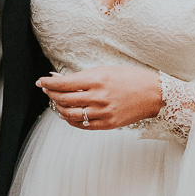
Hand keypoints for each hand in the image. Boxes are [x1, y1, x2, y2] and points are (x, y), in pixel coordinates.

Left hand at [38, 64, 162, 129]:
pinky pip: (82, 125)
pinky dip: (70, 120)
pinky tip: (67, 114)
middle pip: (64, 99)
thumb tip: (59, 79)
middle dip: (51, 94)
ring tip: (57, 102)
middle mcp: (98, 97)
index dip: (48, 83)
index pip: (64, 83)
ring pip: (70, 114)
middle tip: (47, 90)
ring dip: (59, 108)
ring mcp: (102, 112)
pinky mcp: (107, 124)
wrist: (153, 94)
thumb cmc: (130, 78)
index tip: (41, 82)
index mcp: (97, 80)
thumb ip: (82, 76)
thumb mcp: (105, 70)